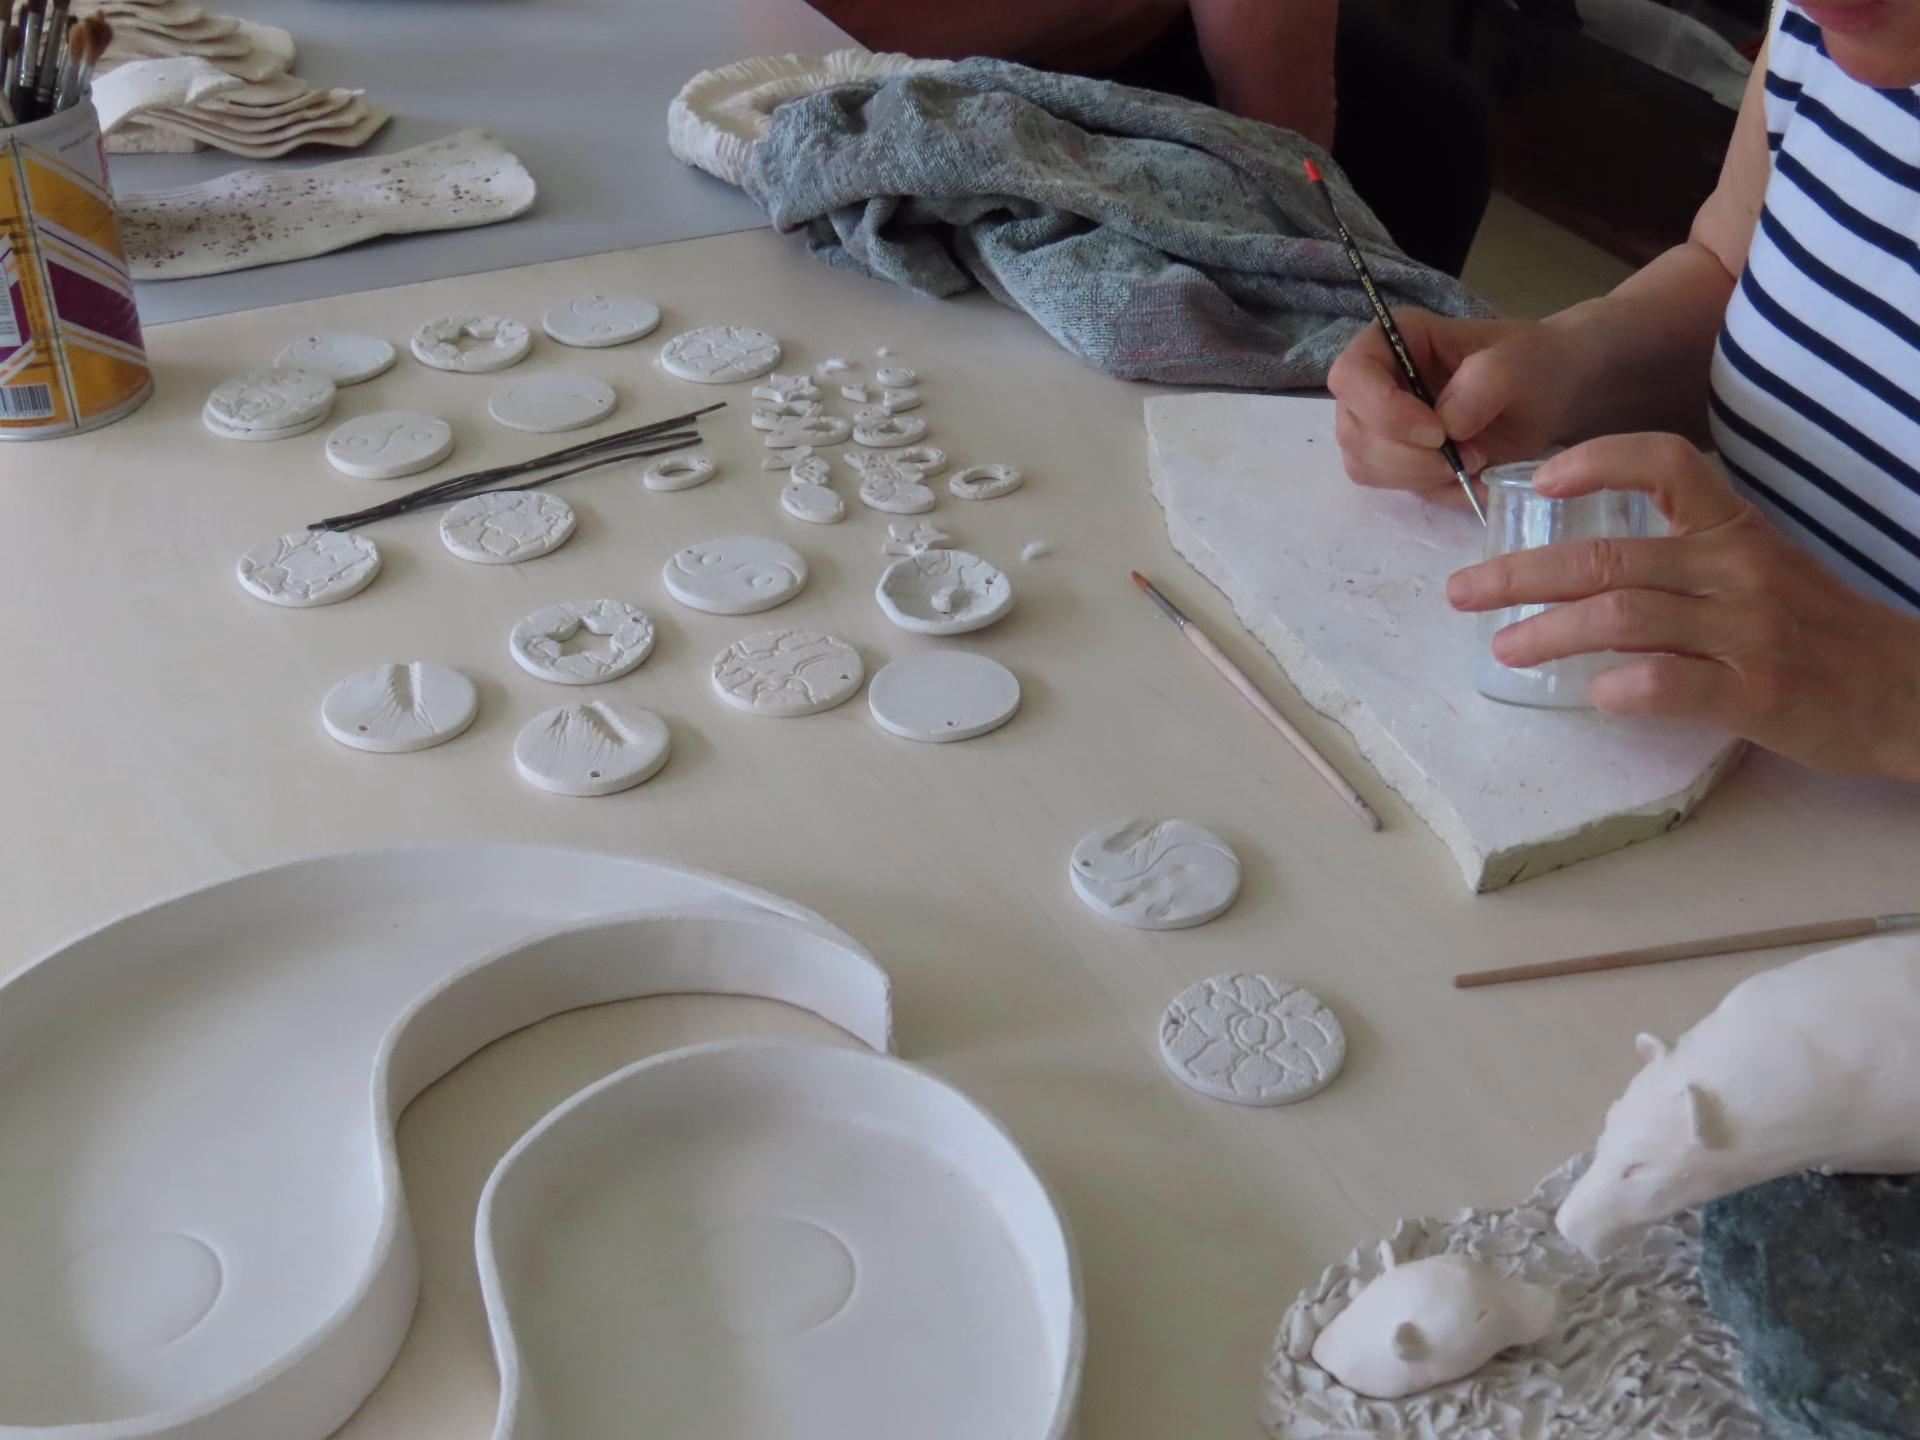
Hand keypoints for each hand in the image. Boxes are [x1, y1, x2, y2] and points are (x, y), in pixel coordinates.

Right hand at [1328, 311, 1597, 509]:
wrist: (1550, 394)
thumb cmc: (1530, 362)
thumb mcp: (1519, 361)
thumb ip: (1483, 385)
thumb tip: (1447, 425)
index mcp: (1393, 341)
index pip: (1351, 375)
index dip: (1382, 410)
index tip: (1436, 432)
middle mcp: (1375, 384)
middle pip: (1353, 432)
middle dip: (1409, 456)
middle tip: (1471, 455)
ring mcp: (1380, 426)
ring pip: (1365, 466)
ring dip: (1421, 476)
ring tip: (1477, 461)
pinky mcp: (1396, 461)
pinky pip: (1395, 488)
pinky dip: (1438, 491)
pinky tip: (1474, 476)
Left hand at [1446, 433, 1919, 778]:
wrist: (1905, 690)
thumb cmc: (1813, 629)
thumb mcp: (1754, 569)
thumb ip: (1678, 556)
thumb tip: (1576, 567)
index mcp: (1733, 528)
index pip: (1665, 463)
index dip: (1599, 461)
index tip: (1540, 477)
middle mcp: (1736, 568)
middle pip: (1608, 557)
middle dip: (1520, 573)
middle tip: (1461, 591)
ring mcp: (1746, 632)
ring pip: (1625, 616)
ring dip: (1551, 632)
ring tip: (1503, 647)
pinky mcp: (1756, 694)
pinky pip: (1672, 682)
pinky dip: (1624, 686)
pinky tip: (1594, 695)